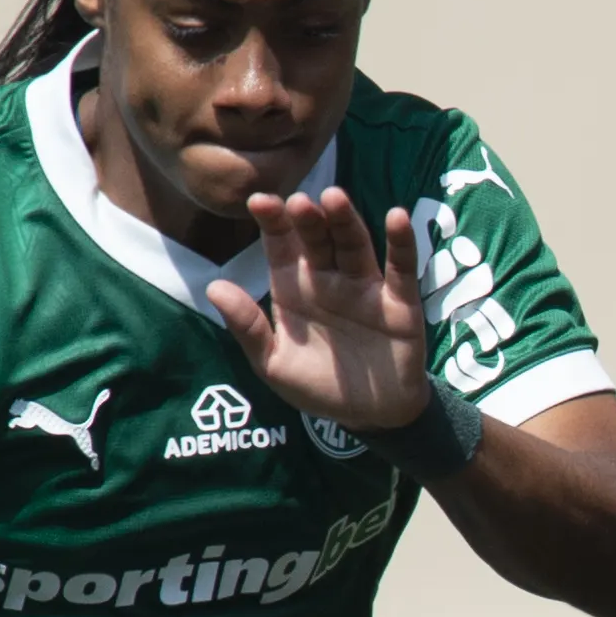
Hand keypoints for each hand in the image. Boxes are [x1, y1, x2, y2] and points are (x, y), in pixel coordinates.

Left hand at [210, 188, 431, 433]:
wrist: (370, 417)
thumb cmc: (318, 387)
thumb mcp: (274, 364)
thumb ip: (248, 328)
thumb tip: (214, 288)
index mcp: (293, 288)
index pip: (280, 246)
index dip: (272, 223)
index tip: (259, 201)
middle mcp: (328, 279)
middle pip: (317, 239)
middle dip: (307, 220)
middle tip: (298, 203)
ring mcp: (364, 287)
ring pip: (354, 245)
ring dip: (346, 221)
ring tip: (335, 199)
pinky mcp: (399, 302)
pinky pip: (401, 269)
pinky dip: (401, 243)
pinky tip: (396, 217)